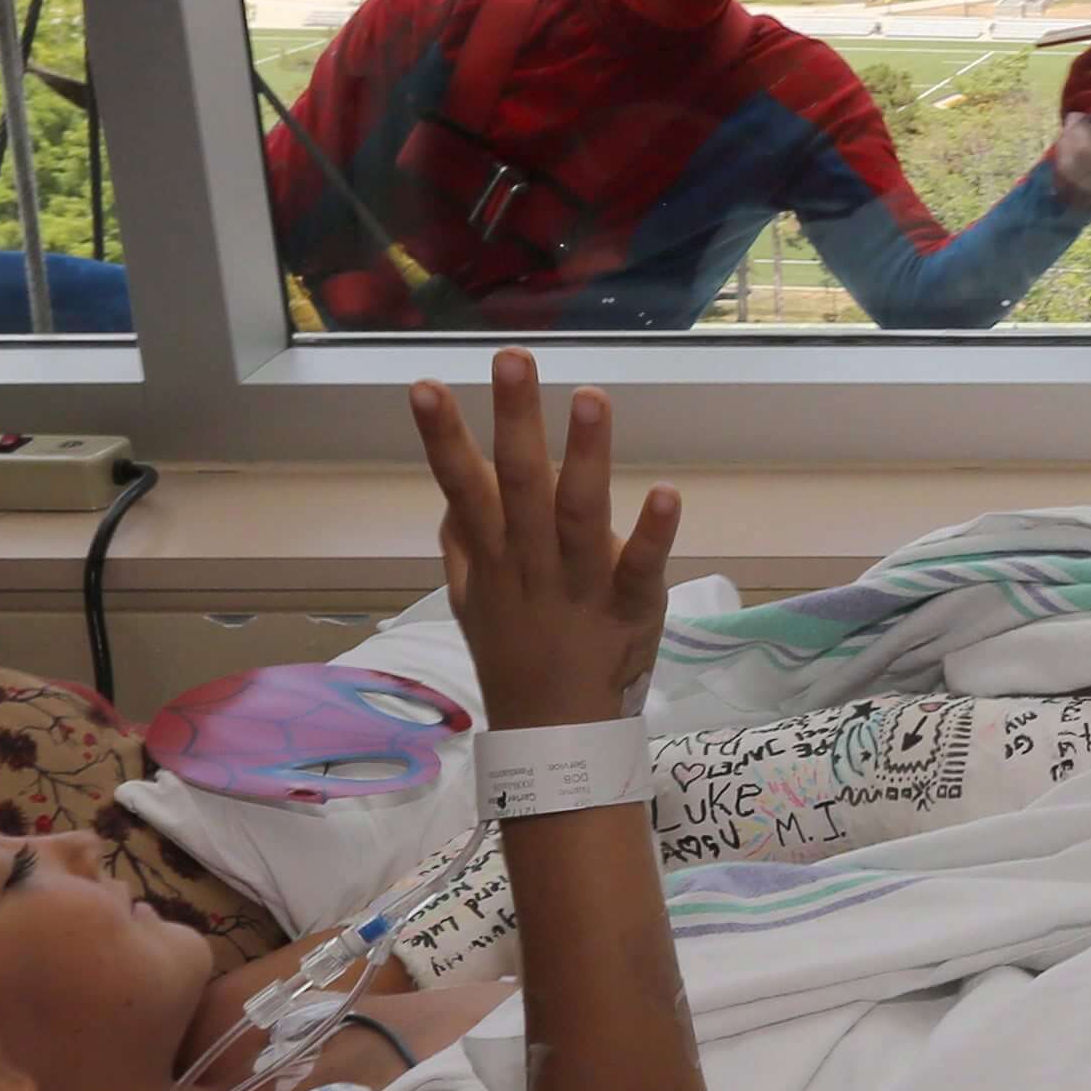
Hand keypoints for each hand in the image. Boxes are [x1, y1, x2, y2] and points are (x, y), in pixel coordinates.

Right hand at [411, 349, 680, 729]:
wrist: (553, 732)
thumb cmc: (514, 653)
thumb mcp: (470, 599)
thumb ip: (462, 542)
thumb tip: (452, 493)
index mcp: (492, 555)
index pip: (461, 487)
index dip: (441, 437)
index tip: (422, 384)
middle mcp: (531, 563)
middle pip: (520, 485)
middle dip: (515, 420)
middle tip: (512, 357)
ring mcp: (580, 584)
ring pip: (579, 513)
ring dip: (587, 455)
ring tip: (591, 397)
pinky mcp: (630, 605)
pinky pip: (640, 567)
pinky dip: (655, 532)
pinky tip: (669, 492)